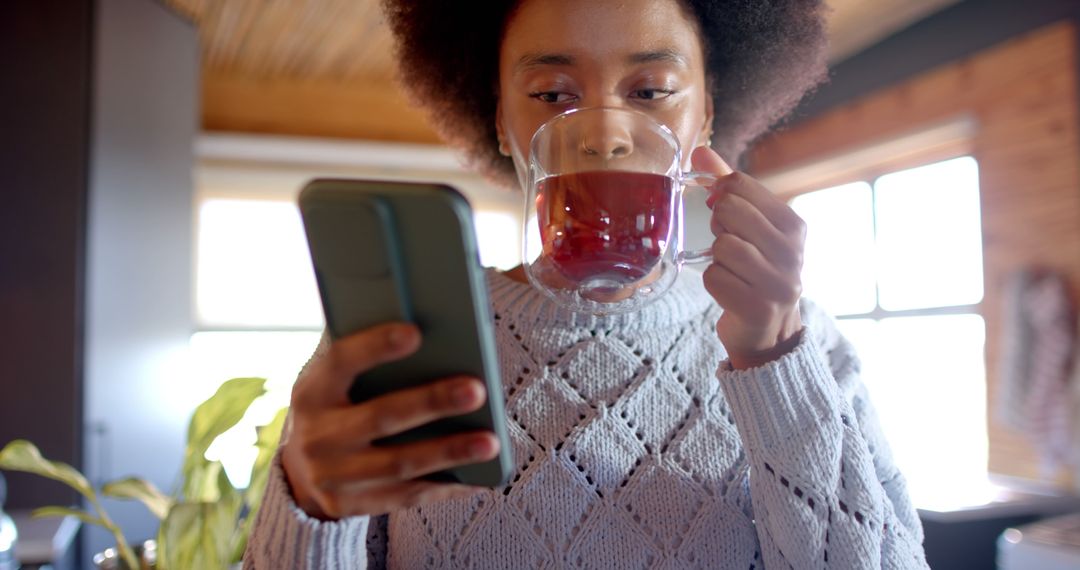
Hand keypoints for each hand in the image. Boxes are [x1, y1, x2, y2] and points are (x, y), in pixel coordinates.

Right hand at [281, 322, 498, 519]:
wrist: (301, 469)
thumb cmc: (336, 404)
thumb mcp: (333, 377)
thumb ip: (362, 347)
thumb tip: (409, 304)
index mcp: (314, 390)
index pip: (341, 361)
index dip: (376, 347)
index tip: (415, 332)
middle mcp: (317, 435)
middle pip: (381, 417)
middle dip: (431, 402)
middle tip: (476, 390)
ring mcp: (332, 475)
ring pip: (399, 464)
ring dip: (449, 452)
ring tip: (491, 441)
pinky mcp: (349, 505)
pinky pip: (405, 496)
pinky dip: (445, 487)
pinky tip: (478, 477)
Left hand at [692, 146, 805, 369]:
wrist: (769, 331)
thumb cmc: (756, 270)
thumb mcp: (752, 227)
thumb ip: (728, 188)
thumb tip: (700, 152)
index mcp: (794, 224)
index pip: (740, 185)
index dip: (721, 197)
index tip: (725, 215)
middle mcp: (793, 251)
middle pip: (729, 211)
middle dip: (718, 227)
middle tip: (728, 245)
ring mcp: (779, 281)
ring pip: (721, 247)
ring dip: (715, 259)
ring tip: (731, 270)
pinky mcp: (759, 308)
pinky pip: (714, 278)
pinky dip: (712, 283)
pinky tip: (729, 290)